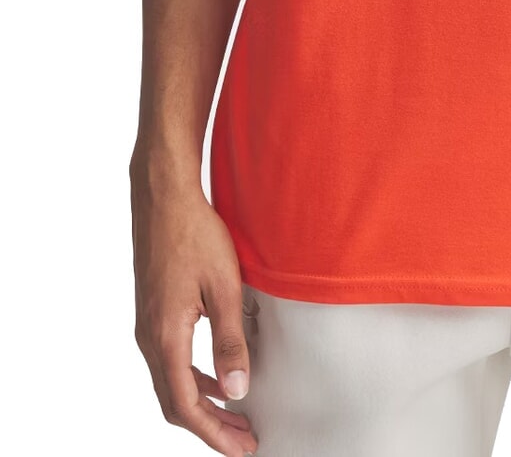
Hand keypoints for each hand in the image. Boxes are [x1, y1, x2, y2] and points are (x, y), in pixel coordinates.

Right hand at [130, 154, 257, 454]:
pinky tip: (218, 377)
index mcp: (165, 337)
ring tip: (235, 416)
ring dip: (202, 404)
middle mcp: (149, 338)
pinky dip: (193, 379)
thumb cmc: (195, 235)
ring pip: (170, 383)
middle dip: (210, 426)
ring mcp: (147, 326)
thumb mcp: (224, 288)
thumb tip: (238, 391)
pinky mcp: (153, 313)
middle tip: (243, 440)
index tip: (242, 447)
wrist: (164, 198)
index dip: (214, 432)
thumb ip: (230, 342)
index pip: (186, 405)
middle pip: (174, 402)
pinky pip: (170, 361)